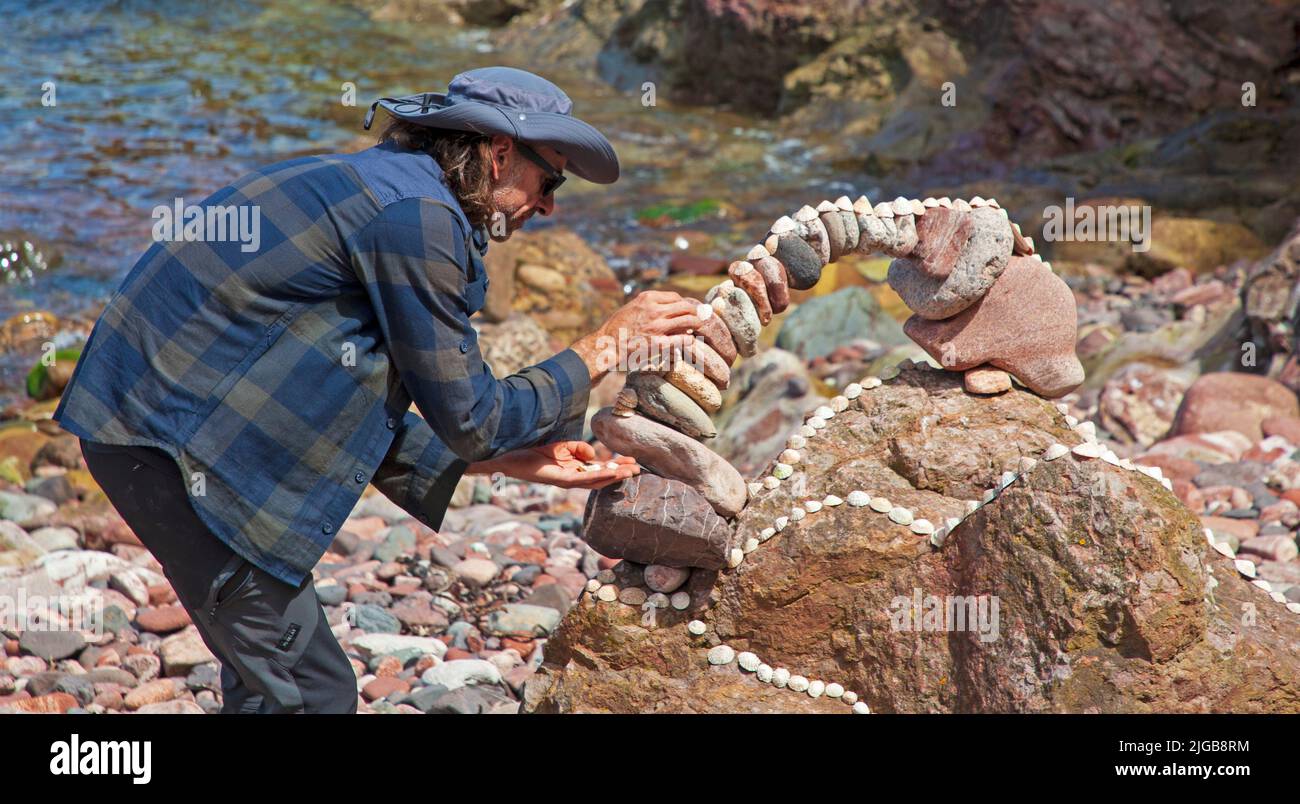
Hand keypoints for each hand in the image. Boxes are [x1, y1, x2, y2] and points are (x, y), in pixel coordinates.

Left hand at [467, 441, 639, 489]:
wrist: (511, 455)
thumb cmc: (533, 451)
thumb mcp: (562, 447)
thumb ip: (579, 449)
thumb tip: (594, 455)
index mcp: (573, 469)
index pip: (599, 470)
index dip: (616, 467)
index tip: (632, 462)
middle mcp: (572, 478)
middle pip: (601, 478)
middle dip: (620, 473)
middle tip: (638, 470)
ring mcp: (567, 480)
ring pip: (596, 481)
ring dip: (614, 477)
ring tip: (630, 473)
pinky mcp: (561, 479)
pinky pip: (583, 479)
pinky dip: (598, 476)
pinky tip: (609, 473)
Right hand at [571, 290, 705, 380]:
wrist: (605, 344)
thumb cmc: (616, 327)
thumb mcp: (631, 308)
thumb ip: (649, 306)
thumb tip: (666, 308)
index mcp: (647, 298)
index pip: (675, 297)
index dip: (685, 302)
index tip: (690, 308)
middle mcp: (654, 310)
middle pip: (685, 306)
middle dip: (697, 311)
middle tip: (704, 316)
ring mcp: (657, 326)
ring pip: (687, 320)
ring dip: (697, 323)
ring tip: (701, 327)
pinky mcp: (658, 343)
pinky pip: (681, 338)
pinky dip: (689, 338)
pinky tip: (691, 339)